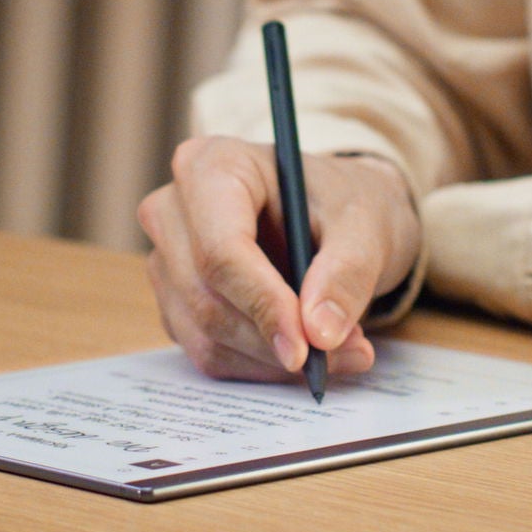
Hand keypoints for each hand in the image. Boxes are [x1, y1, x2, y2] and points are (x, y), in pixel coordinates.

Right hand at [137, 136, 420, 382]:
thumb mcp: (364, 225)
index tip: (305, 348)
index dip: (261, 302)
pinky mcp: (175, 302)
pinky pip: (208, 352)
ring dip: (272, 360)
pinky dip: (260, 365)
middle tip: (347, 353)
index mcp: (212, 166)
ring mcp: (167, 259)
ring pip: (205, 334)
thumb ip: (346, 273)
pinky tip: (304, 350)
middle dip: (274, 338)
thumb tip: (322, 333)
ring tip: (339, 351)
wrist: (336, 216)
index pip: (220, 248)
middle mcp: (173, 209)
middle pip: (206, 296)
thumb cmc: (343, 204)